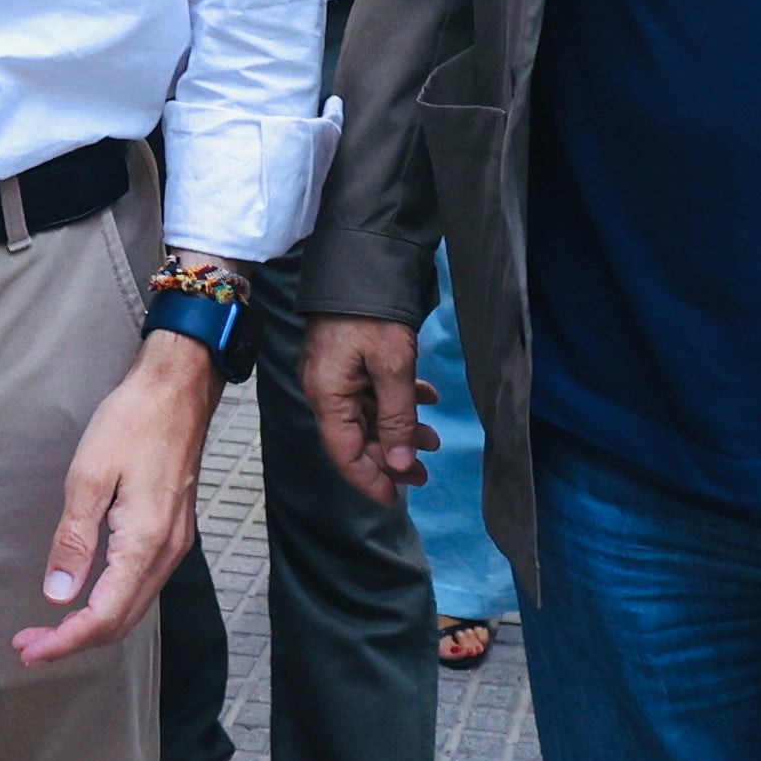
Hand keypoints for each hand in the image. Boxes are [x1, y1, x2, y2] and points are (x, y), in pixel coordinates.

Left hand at [18, 333, 215, 666]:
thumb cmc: (133, 421)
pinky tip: (87, 597)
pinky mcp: (172, 532)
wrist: (179, 389)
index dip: (64, 641)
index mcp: (145, 542)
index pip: (104, 616)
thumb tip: (59, 594)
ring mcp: (175, 544)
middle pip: (122, 621)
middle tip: (28, 644)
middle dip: (73, 640)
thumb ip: (73, 540)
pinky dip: (112, 603)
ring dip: (92, 624)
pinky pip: (142, 585)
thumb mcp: (89, 476)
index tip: (28, 649)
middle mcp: (166, 552)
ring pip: (134, 607)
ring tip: (50, 629)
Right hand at [303, 313, 433, 509]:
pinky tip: (426, 398)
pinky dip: (400, 400)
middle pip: (357, 438)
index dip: (370, 480)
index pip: (345, 453)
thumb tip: (396, 465)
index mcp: (328, 396)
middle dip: (391, 457)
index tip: (396, 499)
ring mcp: (337, 374)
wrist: (363, 260)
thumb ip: (396, 419)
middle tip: (425, 473)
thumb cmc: (373, 314)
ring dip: (400, 429)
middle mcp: (327, 390)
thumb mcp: (392, 367)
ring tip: (433, 439)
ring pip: (369, 415)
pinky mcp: (350, 358)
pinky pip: (373, 391)